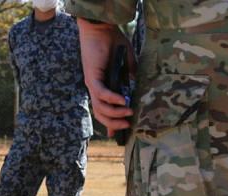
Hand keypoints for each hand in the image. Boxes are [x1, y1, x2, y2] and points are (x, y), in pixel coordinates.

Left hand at [77, 19, 135, 135]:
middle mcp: (95, 88)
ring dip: (115, 113)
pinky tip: (122, 100)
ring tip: (129, 113)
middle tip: (128, 125)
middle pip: (101, 114)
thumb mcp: (127, 64)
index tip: (118, 134)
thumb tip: (135, 92)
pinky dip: (112, 99)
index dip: (110, 123)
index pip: (104, 110)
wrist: (102, 29)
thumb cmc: (113, 43)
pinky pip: (101, 93)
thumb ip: (130, 78)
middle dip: (114, 122)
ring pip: (100, 107)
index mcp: (103, 87)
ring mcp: (92, 84)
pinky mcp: (92, 77)